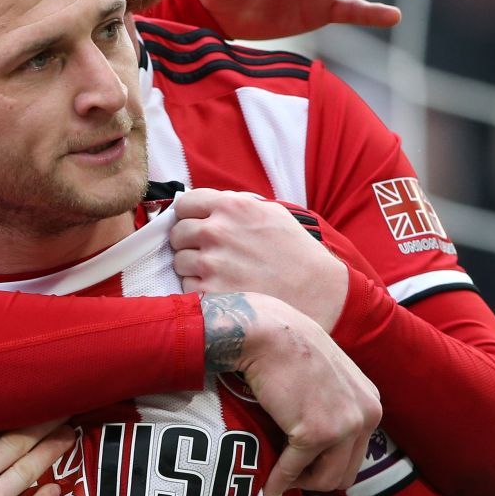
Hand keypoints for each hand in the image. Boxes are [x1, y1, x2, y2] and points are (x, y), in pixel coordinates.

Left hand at [170, 189, 348, 330]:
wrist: (317, 291)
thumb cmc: (296, 252)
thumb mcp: (271, 213)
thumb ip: (235, 205)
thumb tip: (205, 205)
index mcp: (232, 206)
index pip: (185, 204)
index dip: (189, 216)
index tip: (195, 225)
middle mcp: (217, 231)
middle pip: (177, 233)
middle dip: (189, 243)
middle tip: (209, 253)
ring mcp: (211, 263)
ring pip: (179, 261)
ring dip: (193, 268)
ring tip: (220, 273)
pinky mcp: (209, 292)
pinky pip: (187, 287)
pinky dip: (199, 290)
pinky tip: (223, 289)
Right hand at [200, 292, 379, 495]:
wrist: (267, 332)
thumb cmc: (287, 346)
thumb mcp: (327, 374)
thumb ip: (333, 401)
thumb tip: (319, 433)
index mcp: (371, 403)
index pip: (357, 453)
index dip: (327, 464)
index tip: (302, 466)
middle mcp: (367, 415)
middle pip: (345, 473)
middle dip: (315, 479)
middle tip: (288, 474)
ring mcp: (344, 425)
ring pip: (326, 480)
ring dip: (300, 483)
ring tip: (277, 477)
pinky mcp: (316, 433)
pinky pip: (294, 470)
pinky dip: (278, 482)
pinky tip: (267, 489)